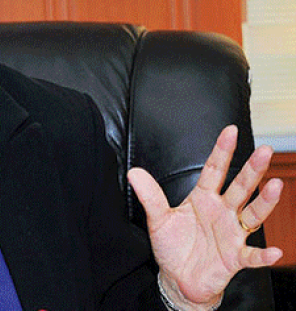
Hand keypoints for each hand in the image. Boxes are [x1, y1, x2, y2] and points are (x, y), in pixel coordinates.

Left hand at [128, 125, 282, 308]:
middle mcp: (222, 212)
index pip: (214, 170)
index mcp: (203, 198)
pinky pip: (252, 256)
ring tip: (276, 186)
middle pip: (240, 187)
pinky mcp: (235, 258)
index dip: (222, 151)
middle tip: (265, 150)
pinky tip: (275, 252)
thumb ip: (149, 196)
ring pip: (252, 215)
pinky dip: (264, 255)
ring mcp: (231, 234)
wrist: (178, 278)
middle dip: (252, 170)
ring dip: (265, 202)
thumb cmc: (173, 246)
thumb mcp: (158, 219)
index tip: (231, 131)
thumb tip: (134, 172)